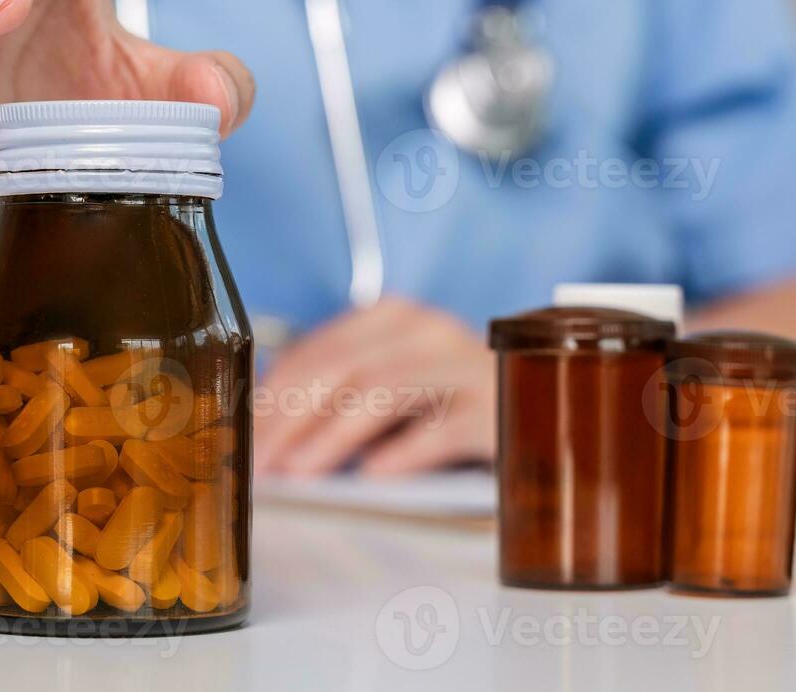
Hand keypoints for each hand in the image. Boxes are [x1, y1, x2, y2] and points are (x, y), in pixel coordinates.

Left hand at [253, 297, 494, 477]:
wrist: (550, 412)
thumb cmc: (454, 406)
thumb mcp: (394, 389)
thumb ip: (341, 395)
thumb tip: (269, 435)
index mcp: (394, 318)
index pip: (316, 350)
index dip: (272, 396)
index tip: (244, 438)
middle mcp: (429, 331)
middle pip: (341, 367)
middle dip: (290, 419)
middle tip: (261, 465)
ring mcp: (466, 366)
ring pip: (383, 390)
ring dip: (332, 436)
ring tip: (301, 473)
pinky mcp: (499, 408)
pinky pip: (443, 427)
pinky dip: (403, 451)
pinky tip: (371, 476)